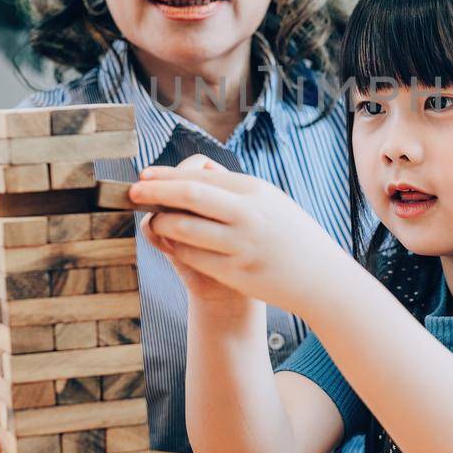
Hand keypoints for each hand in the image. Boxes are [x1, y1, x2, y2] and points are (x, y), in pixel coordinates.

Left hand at [130, 154, 352, 315]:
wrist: (319, 276)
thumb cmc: (290, 234)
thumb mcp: (269, 201)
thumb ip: (233, 190)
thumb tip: (187, 179)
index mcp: (256, 190)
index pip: (202, 176)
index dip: (168, 175)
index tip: (146, 175)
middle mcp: (249, 214)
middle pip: (190, 195)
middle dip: (157, 192)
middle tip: (133, 191)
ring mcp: (242, 244)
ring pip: (186, 229)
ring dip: (162, 223)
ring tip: (152, 219)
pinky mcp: (236, 272)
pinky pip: (194, 257)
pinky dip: (176, 248)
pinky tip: (171, 244)